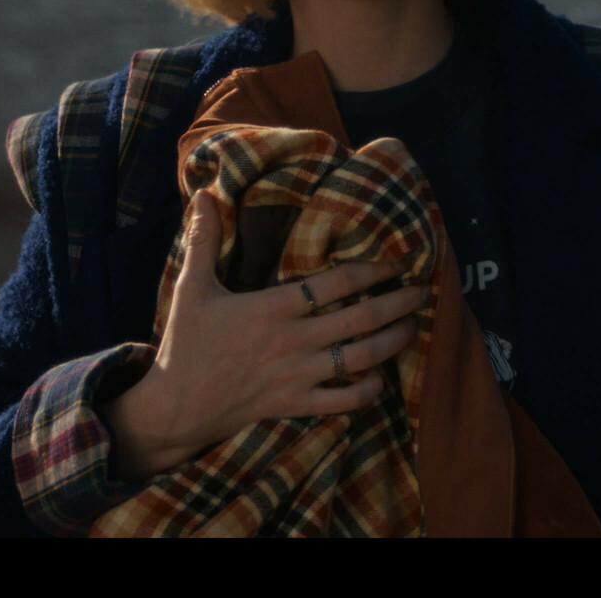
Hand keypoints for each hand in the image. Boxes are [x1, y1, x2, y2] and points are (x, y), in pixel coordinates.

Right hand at [102, 189, 428, 482]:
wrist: (176, 406)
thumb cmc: (185, 344)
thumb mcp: (189, 287)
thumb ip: (202, 240)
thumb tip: (202, 194)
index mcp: (272, 308)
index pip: (335, 283)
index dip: (372, 269)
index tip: (398, 260)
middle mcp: (292, 341)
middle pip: (360, 319)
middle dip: (398, 303)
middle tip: (424, 291)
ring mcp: (298, 376)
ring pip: (361, 358)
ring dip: (394, 342)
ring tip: (414, 326)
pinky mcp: (296, 404)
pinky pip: (344, 401)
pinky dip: (368, 390)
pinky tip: (380, 376)